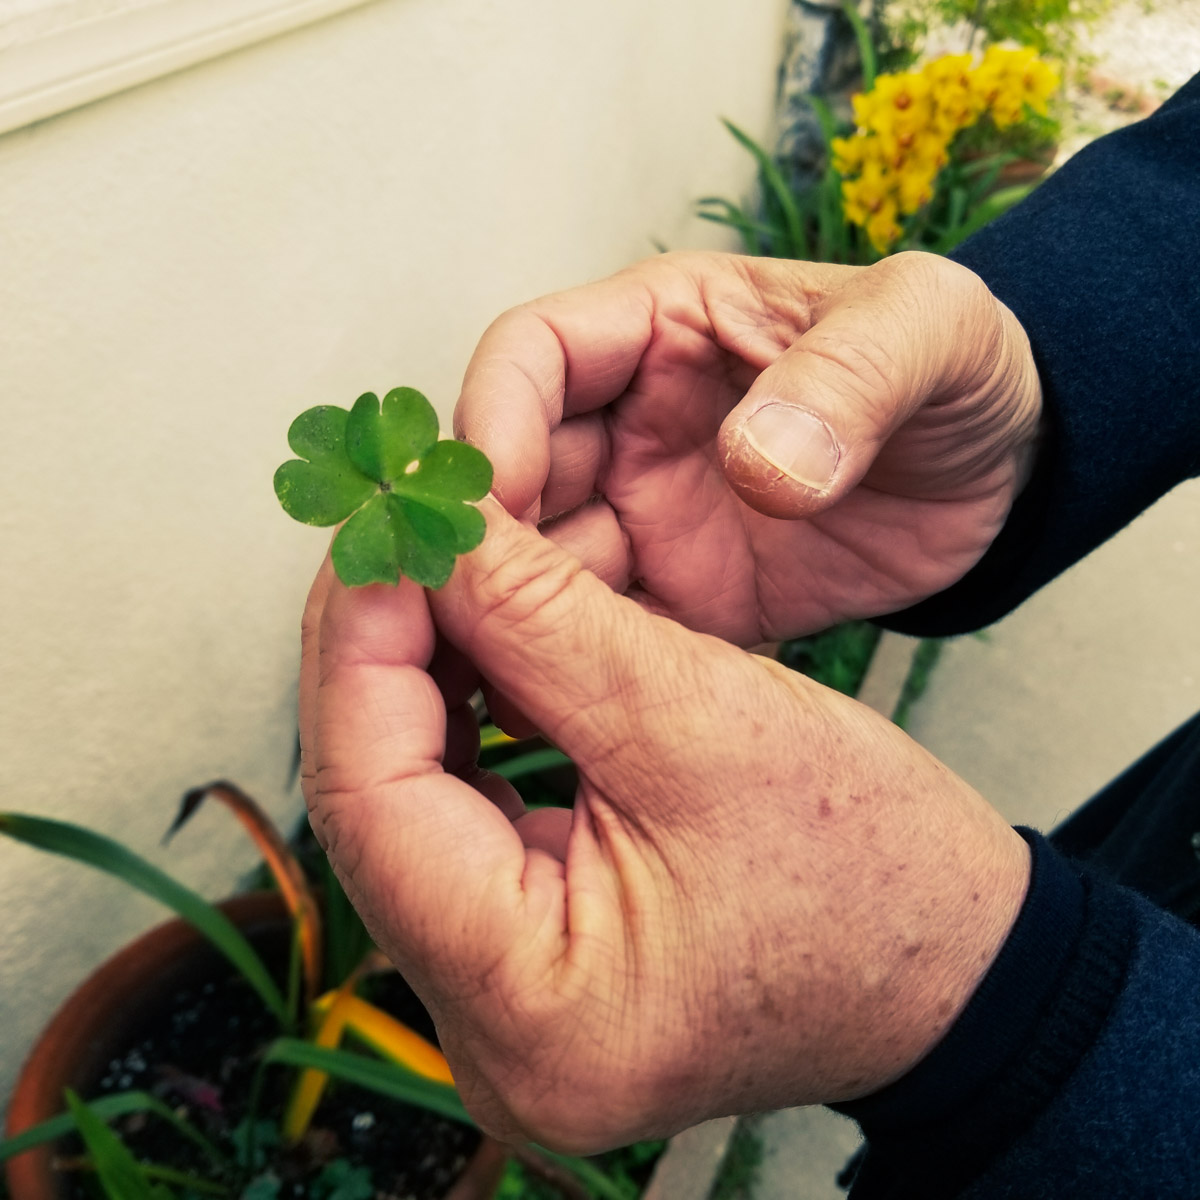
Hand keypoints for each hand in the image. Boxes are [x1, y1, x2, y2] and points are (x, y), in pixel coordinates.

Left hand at [301, 500, 1029, 1152]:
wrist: (952, 966)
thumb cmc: (876, 878)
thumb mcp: (701, 717)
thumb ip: (541, 619)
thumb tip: (431, 533)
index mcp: (532, 1009)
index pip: (367, 792)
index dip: (362, 632)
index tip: (385, 521)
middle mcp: (490, 1031)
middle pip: (372, 795)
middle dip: (383, 641)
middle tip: (408, 524)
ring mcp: (501, 1000)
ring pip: (404, 795)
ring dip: (418, 666)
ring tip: (442, 559)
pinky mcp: (525, 956)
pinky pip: (453, 814)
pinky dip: (461, 712)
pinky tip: (475, 631)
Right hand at [455, 250, 1041, 644]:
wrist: (998, 468)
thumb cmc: (952, 367)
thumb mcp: (928, 330)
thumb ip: (850, 378)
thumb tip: (758, 465)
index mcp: (664, 328)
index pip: (533, 358)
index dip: (493, 423)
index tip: (491, 508)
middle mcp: (631, 422)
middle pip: (513, 475)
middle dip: (479, 544)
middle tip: (462, 624)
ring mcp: (648, 513)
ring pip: (540, 564)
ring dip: (508, 620)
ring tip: (491, 688)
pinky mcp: (681, 594)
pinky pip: (603, 632)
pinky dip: (571, 670)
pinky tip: (556, 717)